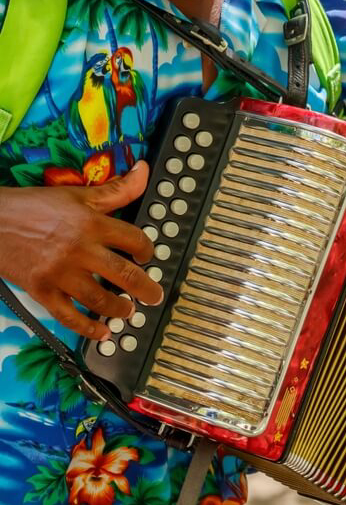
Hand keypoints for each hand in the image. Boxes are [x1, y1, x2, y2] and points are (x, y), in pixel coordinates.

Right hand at [0, 162, 162, 339]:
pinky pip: (69, 316)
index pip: (135, 240)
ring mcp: (60, 273)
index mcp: (91, 223)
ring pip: (101, 299)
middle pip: (125, 275)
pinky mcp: (42, 290)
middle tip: (154, 296)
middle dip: (147, 289)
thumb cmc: (32, 207)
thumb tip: (142, 172)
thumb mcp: (77, 194)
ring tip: (129, 311)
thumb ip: (116, 189)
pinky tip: (102, 332)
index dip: (148, 250)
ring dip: (121, 310)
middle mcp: (80, 250)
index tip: (148, 257)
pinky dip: (88, 328)